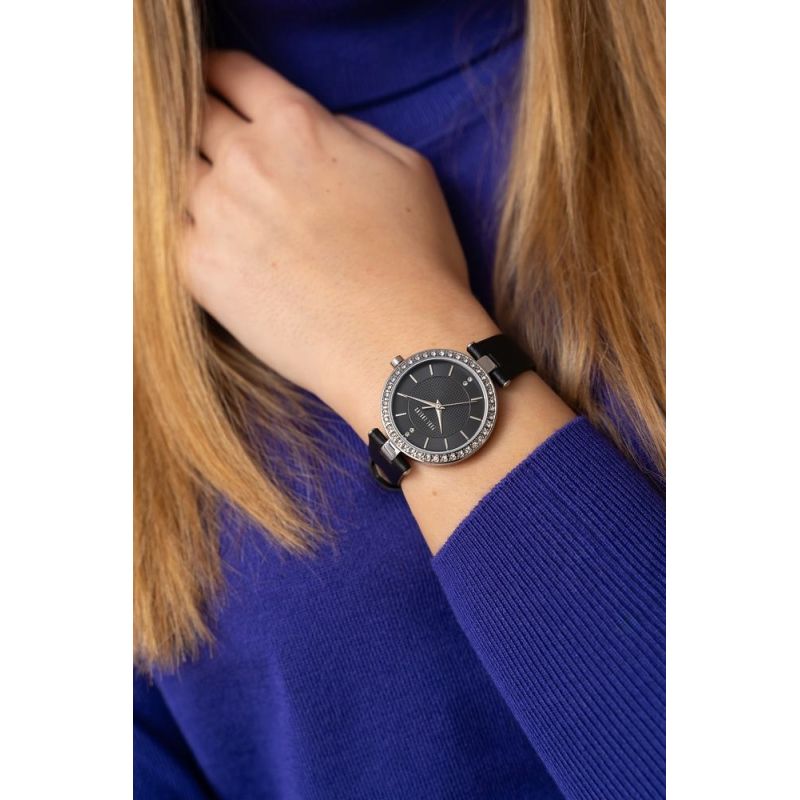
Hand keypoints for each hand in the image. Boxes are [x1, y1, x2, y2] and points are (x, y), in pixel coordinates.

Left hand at [185, 51, 498, 435]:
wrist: (396, 343)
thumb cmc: (415, 263)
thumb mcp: (405, 169)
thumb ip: (348, 132)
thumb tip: (317, 130)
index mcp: (296, 126)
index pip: (234, 74)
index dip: (222, 75)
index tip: (217, 86)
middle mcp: (246, 160)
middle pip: (194, 117)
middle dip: (202, 123)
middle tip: (212, 145)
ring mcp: (215, 214)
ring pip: (173, 175)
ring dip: (190, 180)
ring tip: (216, 204)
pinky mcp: (198, 269)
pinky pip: (168, 232)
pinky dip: (183, 230)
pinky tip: (211, 244)